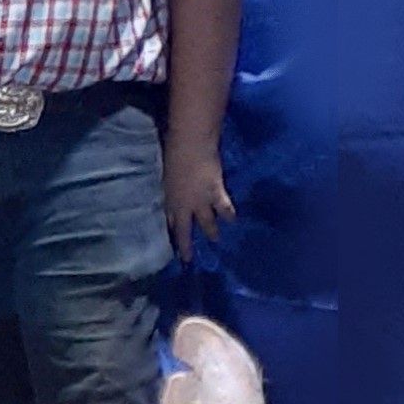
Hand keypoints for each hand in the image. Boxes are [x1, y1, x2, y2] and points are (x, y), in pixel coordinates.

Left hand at [164, 141, 234, 262]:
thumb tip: (175, 190)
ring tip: (216, 239)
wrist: (190, 145)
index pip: (170, 223)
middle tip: (189, 258)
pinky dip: (229, 215)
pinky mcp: (216, 194)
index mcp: (170, 199)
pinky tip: (234, 220)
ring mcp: (200, 202)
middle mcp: (184, 205)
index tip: (172, 246)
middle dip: (187, 246)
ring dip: (212, 232)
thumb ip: (173, 187)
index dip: (172, 235)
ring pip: (207, 224)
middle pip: (185, 231)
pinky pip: (225, 210)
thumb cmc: (174, 153)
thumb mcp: (168, 174)